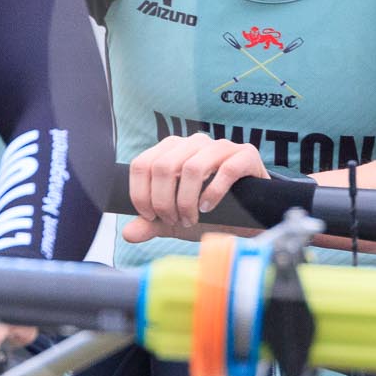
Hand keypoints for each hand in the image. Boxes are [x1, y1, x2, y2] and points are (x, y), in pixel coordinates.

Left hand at [120, 133, 268, 244]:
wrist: (248, 216)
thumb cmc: (209, 213)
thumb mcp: (175, 220)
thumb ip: (152, 224)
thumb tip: (128, 233)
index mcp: (172, 149)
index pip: (142, 164)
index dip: (141, 194)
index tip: (150, 217)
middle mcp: (194, 142)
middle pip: (164, 166)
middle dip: (164, 201)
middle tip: (175, 221)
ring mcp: (221, 146)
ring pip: (193, 167)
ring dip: (187, 200)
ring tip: (191, 219)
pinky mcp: (246, 155)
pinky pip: (226, 169)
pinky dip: (213, 193)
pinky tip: (209, 208)